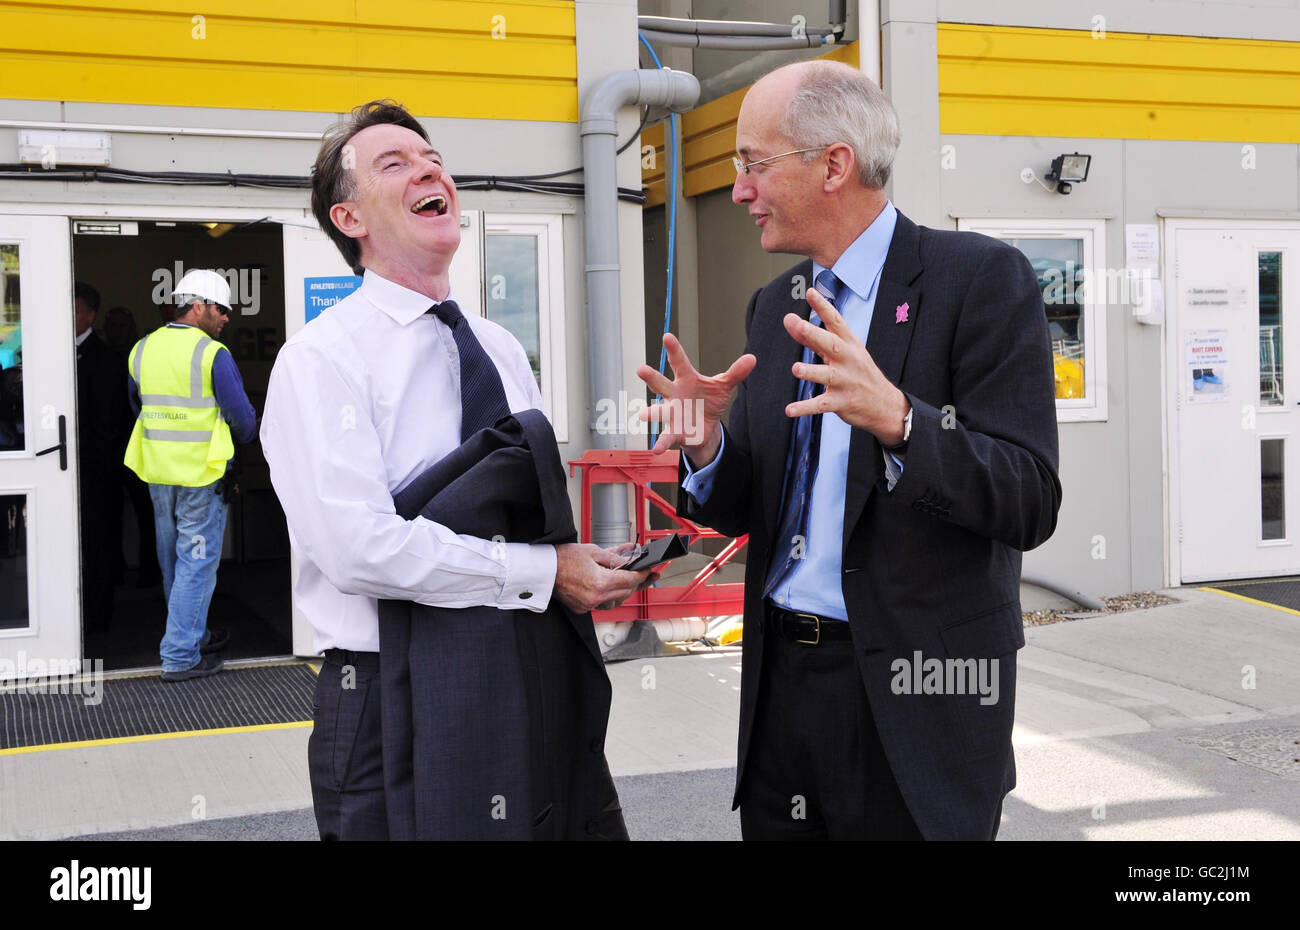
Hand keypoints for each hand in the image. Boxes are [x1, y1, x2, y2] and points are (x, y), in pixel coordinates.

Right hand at [554, 543, 656, 613]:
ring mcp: (588, 605)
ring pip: (616, 601)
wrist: (543, 569)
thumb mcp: (593, 551)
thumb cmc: (563, 558)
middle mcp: (596, 597)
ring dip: (623, 591)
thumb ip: (614, 556)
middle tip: (646, 575)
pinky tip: (610, 587)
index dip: (642, 574)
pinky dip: (608, 596)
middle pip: (626, 592)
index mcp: (601, 582)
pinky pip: (602, 604)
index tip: (649, 570)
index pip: (630, 580)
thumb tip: (630, 557)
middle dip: (637, 583)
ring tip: (629, 581)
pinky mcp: (582, 608)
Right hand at [636, 333, 755, 462]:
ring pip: (660, 411)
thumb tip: (752, 358)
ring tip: (643, 415)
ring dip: (652, 413)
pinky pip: (666, 437)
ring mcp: (672, 413)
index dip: (674, 350)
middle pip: (661, 384)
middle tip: (640, 369)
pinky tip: (656, 449)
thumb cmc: (708, 400)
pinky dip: (661, 443)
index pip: (679, 362)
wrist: (705, 426)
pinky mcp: (675, 431)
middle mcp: (675, 394)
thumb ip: (735, 373)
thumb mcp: (723, 386)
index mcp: (686, 379)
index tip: (667, 336)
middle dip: (651, 377)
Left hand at [784, 288, 909, 443]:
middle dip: (814, 334)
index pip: (837, 322)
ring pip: (827, 375)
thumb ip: (814, 338)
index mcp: (850, 345)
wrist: (885, 405)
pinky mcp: (842, 402)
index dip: (823, 307)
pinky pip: (821, 405)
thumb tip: (791, 320)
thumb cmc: (859, 373)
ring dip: (811, 372)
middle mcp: (849, 361)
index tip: (810, 292)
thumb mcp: (842, 353)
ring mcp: (846, 382)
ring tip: (796, 369)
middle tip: (797, 324)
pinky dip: (805, 408)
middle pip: (831, 345)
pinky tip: (790, 410)